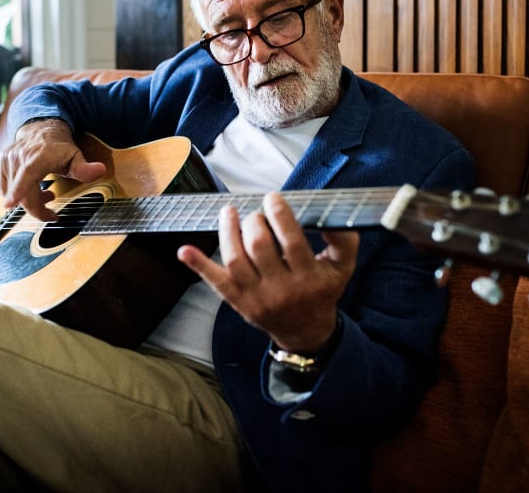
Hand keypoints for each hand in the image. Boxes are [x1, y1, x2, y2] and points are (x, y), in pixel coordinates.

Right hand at [0, 119, 106, 220]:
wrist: (40, 129)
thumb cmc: (58, 146)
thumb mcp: (75, 156)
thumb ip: (85, 168)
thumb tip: (100, 170)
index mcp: (37, 156)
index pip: (26, 174)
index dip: (18, 191)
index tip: (9, 205)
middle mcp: (19, 157)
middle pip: (22, 193)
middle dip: (37, 209)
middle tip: (52, 214)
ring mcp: (8, 161)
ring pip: (14, 193)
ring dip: (30, 201)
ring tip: (46, 194)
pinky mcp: (2, 165)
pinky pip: (6, 188)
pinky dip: (18, 194)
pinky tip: (32, 190)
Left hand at [178, 192, 358, 352]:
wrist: (305, 330)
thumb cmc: (322, 291)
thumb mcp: (342, 268)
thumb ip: (344, 241)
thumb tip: (332, 216)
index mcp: (308, 278)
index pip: (291, 240)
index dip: (279, 214)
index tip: (273, 198)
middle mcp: (281, 289)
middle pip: (259, 247)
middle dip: (254, 221)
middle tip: (256, 214)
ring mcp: (256, 297)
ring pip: (235, 260)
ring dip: (228, 231)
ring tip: (229, 213)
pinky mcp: (238, 302)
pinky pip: (216, 282)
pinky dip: (198, 265)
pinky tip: (184, 250)